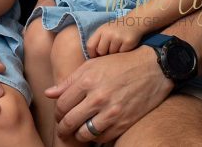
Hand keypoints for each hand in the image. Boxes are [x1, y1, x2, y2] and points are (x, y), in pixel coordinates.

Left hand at [46, 45, 171, 143]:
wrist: (152, 68)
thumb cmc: (119, 64)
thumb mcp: (91, 66)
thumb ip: (69, 81)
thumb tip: (49, 94)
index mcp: (86, 81)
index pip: (61, 105)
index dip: (57, 113)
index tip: (59, 115)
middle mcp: (97, 97)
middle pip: (69, 121)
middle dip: (62, 128)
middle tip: (63, 130)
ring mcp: (111, 112)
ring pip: (84, 134)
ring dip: (78, 135)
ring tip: (78, 132)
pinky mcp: (124, 122)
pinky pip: (102, 138)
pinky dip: (96, 137)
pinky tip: (95, 131)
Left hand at [86, 19, 143, 57]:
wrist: (133, 21)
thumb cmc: (117, 28)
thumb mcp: (105, 30)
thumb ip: (99, 40)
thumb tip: (94, 56)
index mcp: (100, 30)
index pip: (90, 45)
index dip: (91, 53)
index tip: (95, 57)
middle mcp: (108, 34)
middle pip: (101, 51)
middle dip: (104, 54)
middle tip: (109, 51)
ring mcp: (118, 38)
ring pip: (112, 54)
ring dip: (114, 53)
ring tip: (118, 46)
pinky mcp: (127, 42)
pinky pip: (122, 53)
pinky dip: (122, 52)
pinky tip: (124, 46)